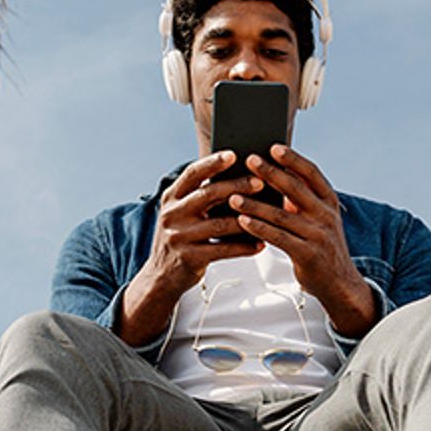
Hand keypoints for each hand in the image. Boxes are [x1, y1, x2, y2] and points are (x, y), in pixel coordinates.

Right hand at [115, 151, 265, 346]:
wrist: (162, 275)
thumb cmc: (182, 237)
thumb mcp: (183, 213)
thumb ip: (202, 197)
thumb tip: (240, 176)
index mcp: (171, 198)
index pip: (192, 174)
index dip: (212, 163)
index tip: (233, 154)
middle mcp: (172, 214)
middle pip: (208, 195)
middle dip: (236, 186)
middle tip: (260, 182)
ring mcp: (179, 237)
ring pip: (219, 224)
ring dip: (246, 219)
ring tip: (268, 214)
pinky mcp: (189, 258)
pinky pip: (223, 250)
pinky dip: (244, 247)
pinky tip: (260, 244)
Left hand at [229, 144, 378, 337]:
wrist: (340, 283)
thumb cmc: (321, 246)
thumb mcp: (319, 219)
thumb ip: (302, 199)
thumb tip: (274, 175)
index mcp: (329, 202)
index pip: (312, 174)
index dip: (293, 159)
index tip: (273, 147)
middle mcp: (326, 215)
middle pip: (295, 189)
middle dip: (270, 173)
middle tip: (249, 160)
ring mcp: (318, 235)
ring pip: (281, 215)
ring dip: (254, 204)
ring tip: (232, 196)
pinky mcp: (307, 254)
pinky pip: (278, 238)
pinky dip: (258, 228)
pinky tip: (242, 221)